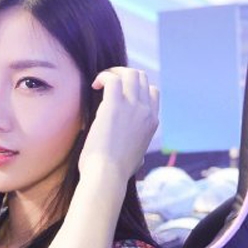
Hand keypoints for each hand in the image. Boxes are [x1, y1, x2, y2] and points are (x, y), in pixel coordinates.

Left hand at [82, 67, 158, 181]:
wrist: (107, 175)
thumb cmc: (116, 172)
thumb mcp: (137, 158)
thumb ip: (138, 149)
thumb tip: (137, 156)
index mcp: (152, 122)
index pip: (152, 91)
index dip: (136, 87)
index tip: (120, 93)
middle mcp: (146, 111)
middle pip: (142, 77)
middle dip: (124, 75)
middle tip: (107, 85)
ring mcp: (133, 107)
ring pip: (130, 73)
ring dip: (114, 72)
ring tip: (101, 83)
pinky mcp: (114, 106)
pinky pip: (113, 78)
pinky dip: (103, 76)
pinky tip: (95, 85)